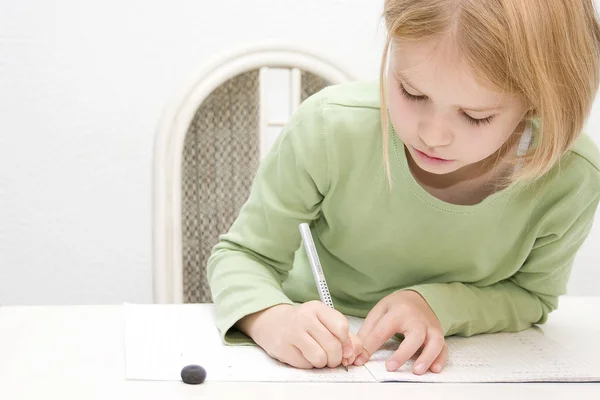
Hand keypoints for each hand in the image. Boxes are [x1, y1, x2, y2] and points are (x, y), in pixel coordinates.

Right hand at [237, 301, 362, 368]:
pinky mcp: (282, 347)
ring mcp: (292, 332)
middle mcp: (304, 317)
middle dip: (336, 358)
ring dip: (322, 363)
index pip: (341, 327)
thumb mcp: (322, 321)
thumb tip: (356, 352)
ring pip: (320, 358)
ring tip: (317, 356)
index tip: (345, 349)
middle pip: (333, 346)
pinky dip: (308, 364)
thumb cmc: (302, 323)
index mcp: (317, 308)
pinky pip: (305, 365)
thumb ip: (344, 335)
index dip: (347, 343)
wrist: (271, 321)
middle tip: (332, 358)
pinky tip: (303, 355)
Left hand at [353, 290, 447, 374]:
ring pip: (434, 342)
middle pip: (414, 335)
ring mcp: (430, 327)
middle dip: (403, 353)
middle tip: (390, 367)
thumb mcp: (379, 312)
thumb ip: (368, 332)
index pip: (383, 331)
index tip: (360, 360)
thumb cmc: (396, 307)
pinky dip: (441, 359)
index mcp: (398, 312)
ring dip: (427, 357)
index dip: (370, 347)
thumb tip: (357, 355)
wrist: (417, 297)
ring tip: (417, 371)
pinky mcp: (439, 334)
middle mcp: (417, 319)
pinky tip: (434, 369)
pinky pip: (443, 347)